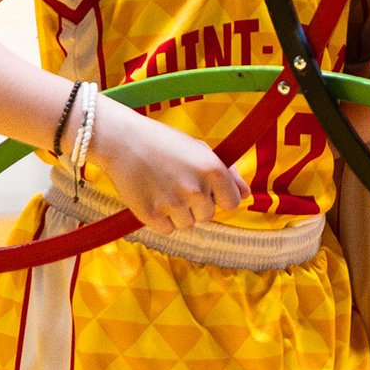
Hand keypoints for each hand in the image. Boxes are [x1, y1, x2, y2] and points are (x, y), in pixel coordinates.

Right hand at [84, 100, 248, 234]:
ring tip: (162, 189)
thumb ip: (228, 174)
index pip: (231, 203)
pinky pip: (166, 230)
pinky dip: (159, 220)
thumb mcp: (200, 150)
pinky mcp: (151, 215)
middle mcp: (196, 188)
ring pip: (187, 225)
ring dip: (177, 214)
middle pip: (208, 216)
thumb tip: (247, 195)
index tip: (204, 189)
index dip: (218, 197)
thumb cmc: (163, 142)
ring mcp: (173, 203)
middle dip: (195, 205)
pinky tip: (152, 198)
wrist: (122, 139)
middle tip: (176, 184)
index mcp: (213, 170)